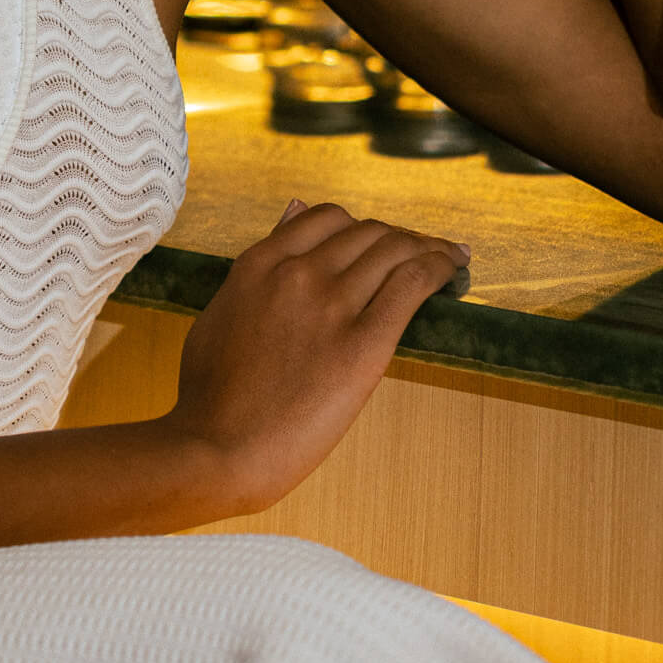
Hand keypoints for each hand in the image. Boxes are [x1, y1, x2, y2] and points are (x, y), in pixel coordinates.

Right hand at [163, 198, 467, 516]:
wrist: (216, 448)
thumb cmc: (209, 394)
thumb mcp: (221, 311)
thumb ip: (257, 267)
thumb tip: (291, 214)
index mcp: (259, 264)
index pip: (326, 218)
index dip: (360, 227)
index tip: (378, 241)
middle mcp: (298, 272)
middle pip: (366, 232)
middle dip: (399, 238)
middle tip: (422, 253)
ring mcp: (330, 305)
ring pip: (394, 250)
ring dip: (428, 248)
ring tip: (450, 257)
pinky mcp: (362, 345)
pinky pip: (410, 285)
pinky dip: (438, 268)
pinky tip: (453, 270)